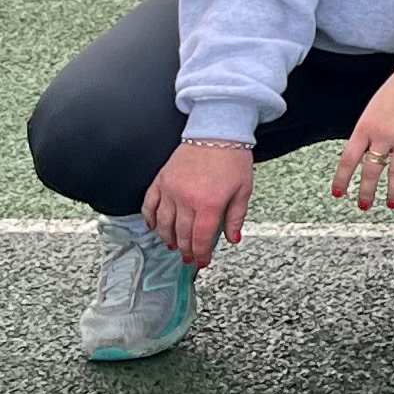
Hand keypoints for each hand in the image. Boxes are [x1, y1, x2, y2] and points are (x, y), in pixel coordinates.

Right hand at [144, 140, 256, 265]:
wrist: (217, 131)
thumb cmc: (233, 159)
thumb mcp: (244, 190)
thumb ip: (236, 217)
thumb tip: (233, 239)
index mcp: (209, 204)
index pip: (201, 238)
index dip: (200, 253)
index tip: (202, 261)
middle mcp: (186, 199)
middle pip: (181, 234)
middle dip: (186, 250)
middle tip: (189, 258)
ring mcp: (170, 189)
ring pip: (163, 223)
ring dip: (167, 238)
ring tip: (173, 246)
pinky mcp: (161, 180)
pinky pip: (149, 204)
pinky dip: (149, 219)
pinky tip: (153, 227)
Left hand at [333, 68, 393, 209]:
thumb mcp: (373, 109)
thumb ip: (368, 133)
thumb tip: (365, 155)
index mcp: (366, 127)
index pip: (349, 159)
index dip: (342, 179)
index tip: (339, 193)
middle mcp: (384, 135)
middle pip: (372, 170)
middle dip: (367, 192)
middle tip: (364, 205)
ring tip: (391, 204)